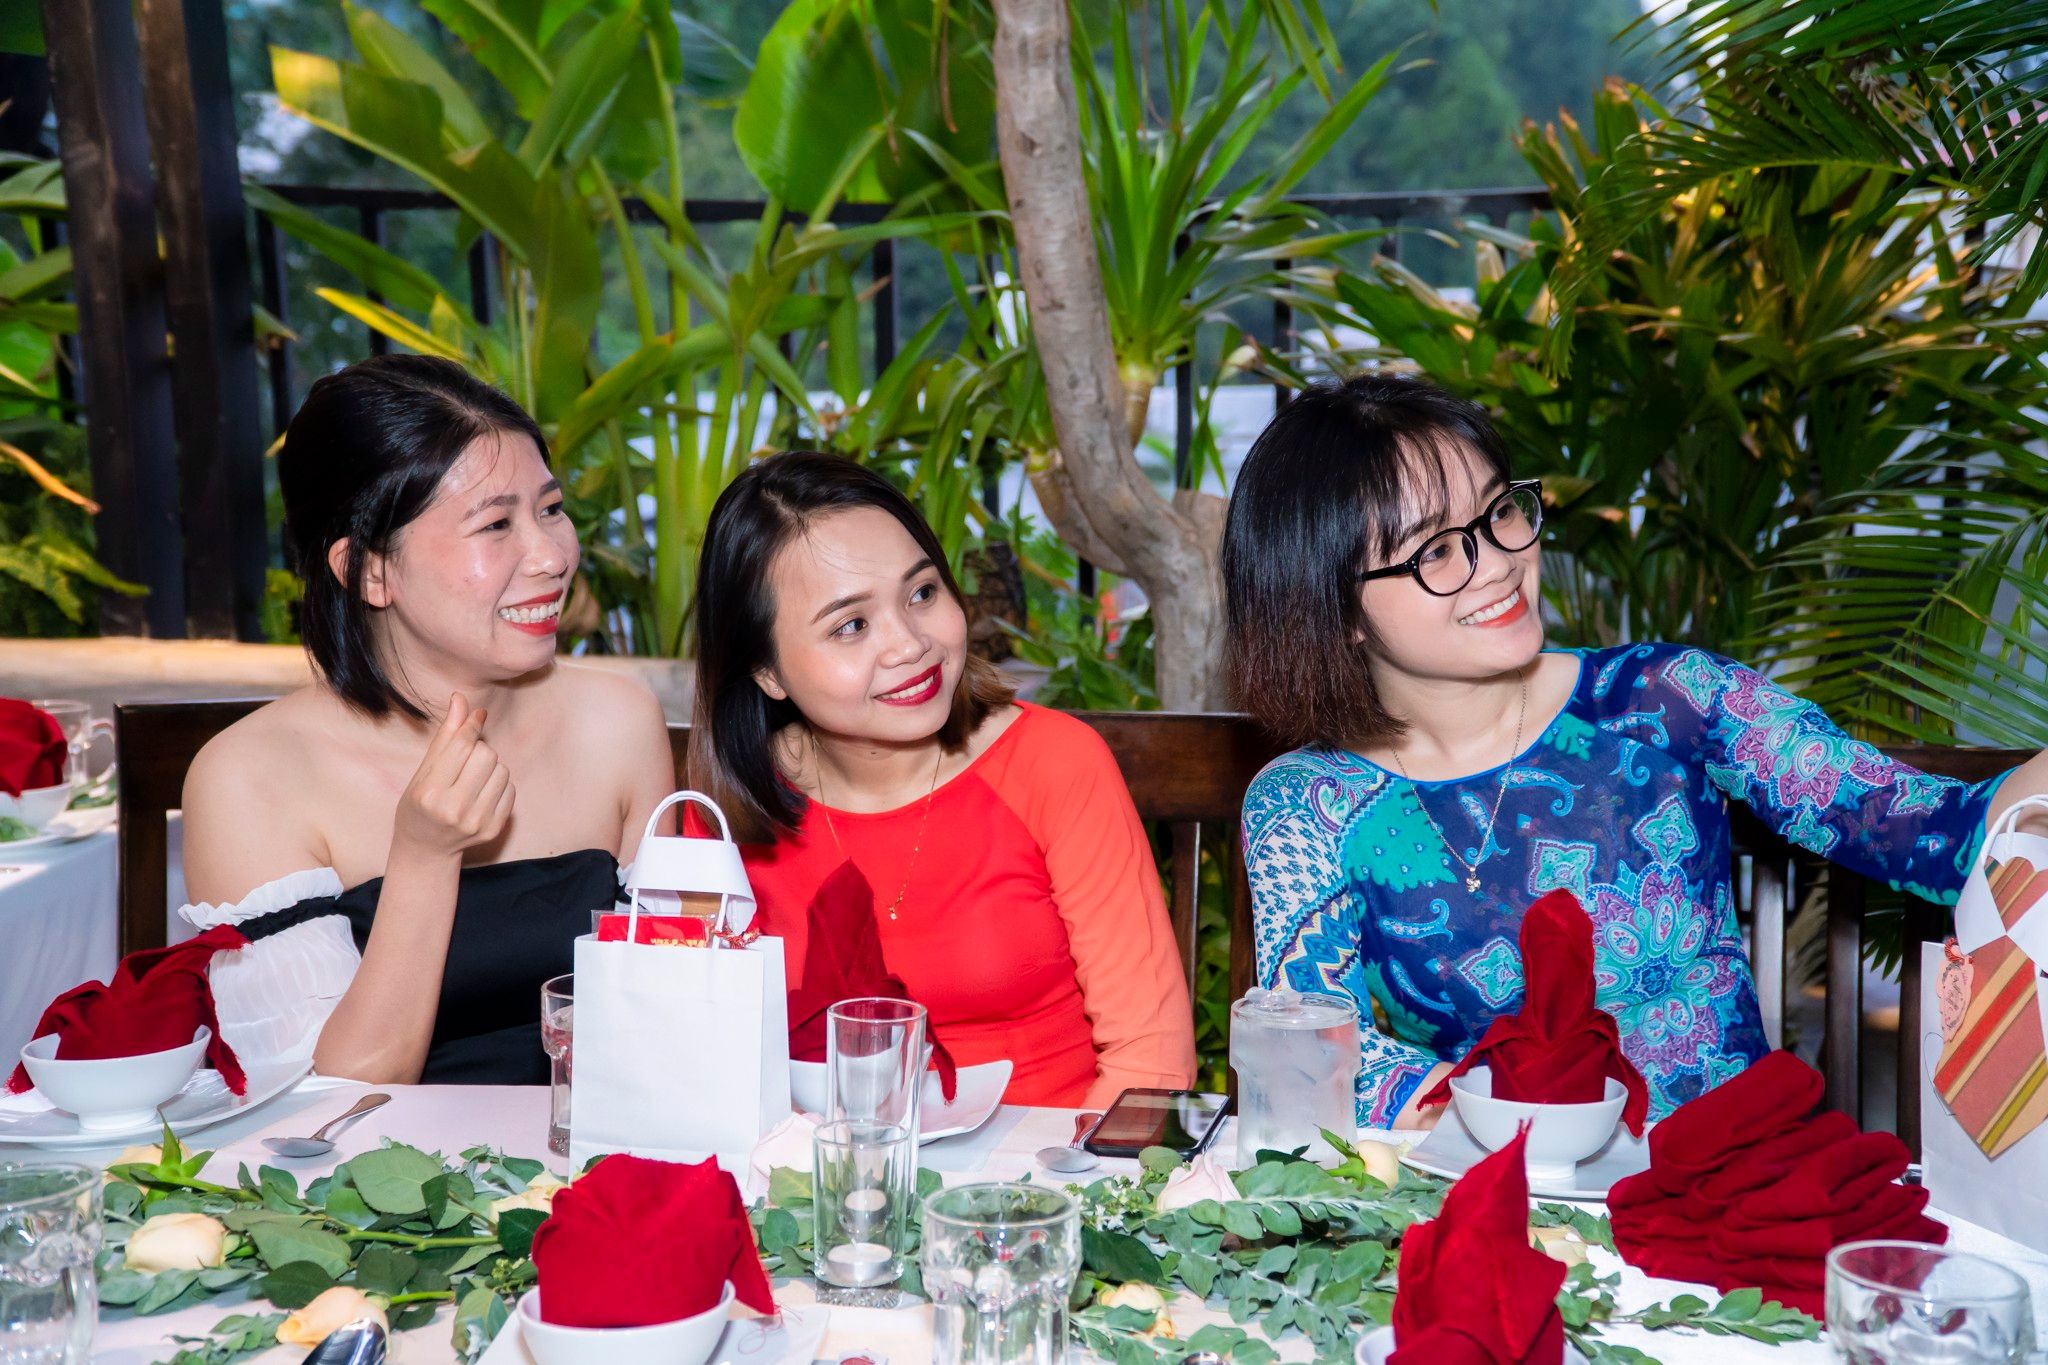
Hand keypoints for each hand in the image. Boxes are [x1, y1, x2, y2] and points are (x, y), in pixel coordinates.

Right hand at [390, 692, 514, 860]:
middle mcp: (453, 810)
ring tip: (473, 778)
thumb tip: (460, 698)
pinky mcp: (494, 829)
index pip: (461, 746)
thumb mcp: (423, 771)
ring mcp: (476, 822)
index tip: (477, 716)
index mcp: (430, 793)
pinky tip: (482, 793)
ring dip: (491, 767)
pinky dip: (499, 784)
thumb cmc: (420, 804)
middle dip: (479, 749)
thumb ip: (445, 736)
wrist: (426, 848)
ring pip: (502, 770)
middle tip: (466, 760)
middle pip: (487, 755)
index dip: (472, 725)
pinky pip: (511, 789)